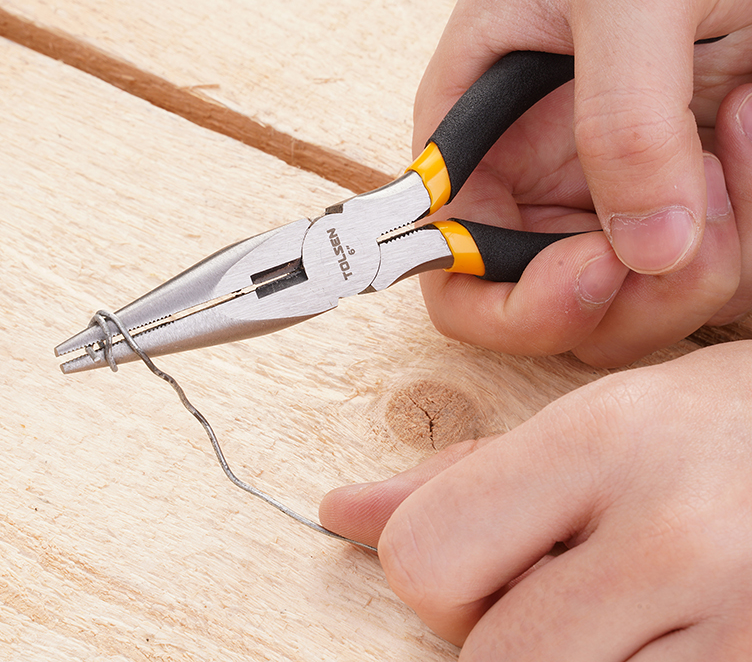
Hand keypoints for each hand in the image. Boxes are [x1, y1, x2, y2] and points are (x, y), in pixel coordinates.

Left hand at [320, 342, 751, 659]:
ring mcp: (736, 630)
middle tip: (559, 585)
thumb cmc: (718, 426)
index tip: (478, 557)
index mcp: (603, 441)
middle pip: (489, 660)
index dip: (434, 570)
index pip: (426, 558)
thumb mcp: (594, 417)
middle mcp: (673, 539)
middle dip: (498, 631)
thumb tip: (342, 513)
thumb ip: (462, 474)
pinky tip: (660, 632)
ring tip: (619, 608)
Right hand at [414, 0, 751, 365]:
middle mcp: (533, 182)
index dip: (505, 301)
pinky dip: (744, 230)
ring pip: (636, 304)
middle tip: (693, 211)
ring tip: (731, 139)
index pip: (449, 268)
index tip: (593, 269)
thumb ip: (621, 114)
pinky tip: (746, 136)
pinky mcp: (672, 200)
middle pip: (550, 311)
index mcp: (476, 138)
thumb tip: (644, 247)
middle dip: (629, 291)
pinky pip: (702, 270)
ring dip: (703, 258)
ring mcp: (606, 198)